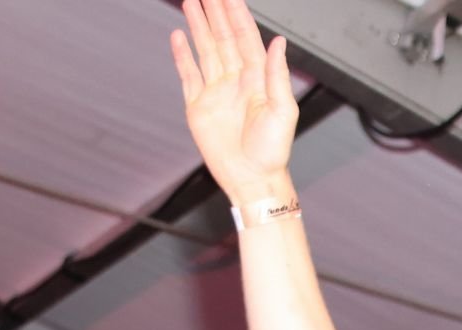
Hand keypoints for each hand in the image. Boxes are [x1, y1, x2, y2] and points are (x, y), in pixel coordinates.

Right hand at [171, 0, 297, 201]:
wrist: (252, 180)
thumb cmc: (273, 152)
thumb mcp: (283, 111)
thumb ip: (278, 75)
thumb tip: (278, 43)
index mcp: (257, 79)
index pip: (245, 37)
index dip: (236, 13)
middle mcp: (236, 81)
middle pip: (223, 37)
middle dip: (215, 11)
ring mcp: (216, 92)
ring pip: (205, 50)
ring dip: (199, 26)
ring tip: (191, 2)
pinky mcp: (199, 107)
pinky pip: (188, 75)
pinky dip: (182, 55)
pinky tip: (178, 36)